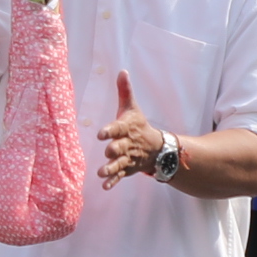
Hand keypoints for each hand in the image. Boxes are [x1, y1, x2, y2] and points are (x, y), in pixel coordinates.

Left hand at [93, 72, 163, 186]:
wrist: (156, 148)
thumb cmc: (139, 125)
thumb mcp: (132, 108)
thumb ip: (125, 91)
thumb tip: (122, 70)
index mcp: (126, 129)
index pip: (117, 128)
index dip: (109, 131)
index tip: (100, 134)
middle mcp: (126, 144)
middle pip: (118, 148)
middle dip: (113, 150)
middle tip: (107, 151)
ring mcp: (127, 158)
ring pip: (118, 164)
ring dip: (110, 168)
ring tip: (101, 172)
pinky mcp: (126, 169)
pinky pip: (119, 176)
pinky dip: (112, 181)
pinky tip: (104, 186)